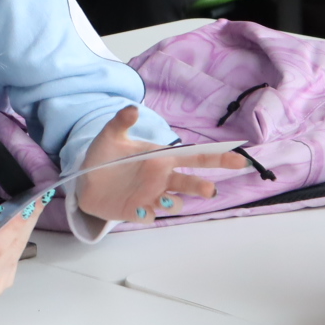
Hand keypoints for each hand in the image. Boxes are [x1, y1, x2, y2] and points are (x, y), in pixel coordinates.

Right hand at [0, 196, 46, 302]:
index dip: (17, 225)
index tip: (30, 204)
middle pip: (13, 247)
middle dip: (27, 221)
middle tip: (39, 199)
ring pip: (17, 251)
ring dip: (26, 228)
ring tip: (33, 206)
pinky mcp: (2, 285)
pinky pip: (14, 257)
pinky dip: (18, 239)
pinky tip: (20, 225)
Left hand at [71, 106, 220, 222]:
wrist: (85, 179)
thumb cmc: (104, 155)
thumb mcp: (110, 135)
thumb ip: (122, 121)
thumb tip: (133, 108)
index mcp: (162, 157)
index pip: (195, 156)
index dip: (218, 157)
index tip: (239, 159)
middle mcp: (162, 178)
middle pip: (189, 183)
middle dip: (201, 187)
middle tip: (209, 190)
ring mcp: (151, 196)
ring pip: (173, 203)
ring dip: (173, 203)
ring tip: (163, 199)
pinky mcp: (137, 211)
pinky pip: (149, 216)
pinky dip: (148, 214)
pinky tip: (138, 209)